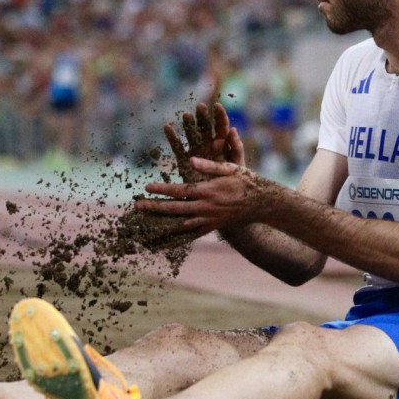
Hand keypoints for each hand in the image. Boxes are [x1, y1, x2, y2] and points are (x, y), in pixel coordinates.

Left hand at [136, 157, 272, 234]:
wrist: (261, 203)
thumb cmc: (245, 181)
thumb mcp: (230, 168)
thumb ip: (209, 165)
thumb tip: (190, 158)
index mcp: (208, 191)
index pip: (180, 190)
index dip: (161, 189)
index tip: (145, 187)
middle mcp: (206, 207)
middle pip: (175, 209)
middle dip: (154, 207)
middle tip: (137, 206)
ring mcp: (209, 219)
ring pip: (180, 224)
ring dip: (162, 223)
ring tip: (145, 224)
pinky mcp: (212, 226)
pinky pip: (192, 234)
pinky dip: (177, 237)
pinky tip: (164, 239)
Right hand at [163, 102, 245, 182]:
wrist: (217, 201)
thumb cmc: (232, 184)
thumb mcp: (237, 166)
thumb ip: (236, 148)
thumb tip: (234, 129)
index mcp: (223, 146)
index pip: (222, 128)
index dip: (220, 116)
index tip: (217, 105)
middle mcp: (209, 146)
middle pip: (206, 128)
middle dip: (203, 117)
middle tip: (200, 107)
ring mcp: (196, 152)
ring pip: (192, 135)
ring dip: (189, 125)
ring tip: (186, 115)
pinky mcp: (185, 161)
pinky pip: (178, 147)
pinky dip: (172, 137)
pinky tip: (167, 127)